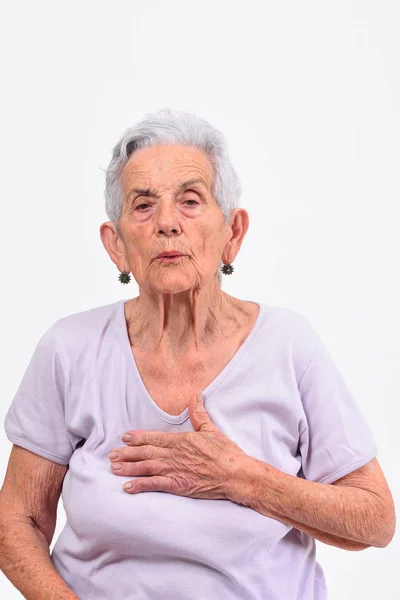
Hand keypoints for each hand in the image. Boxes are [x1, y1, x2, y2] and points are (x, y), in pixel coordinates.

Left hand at [108, 391, 250, 500]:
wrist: (235, 473)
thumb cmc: (226, 452)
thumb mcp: (211, 429)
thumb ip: (199, 413)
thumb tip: (196, 395)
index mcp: (182, 440)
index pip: (155, 437)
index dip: (138, 437)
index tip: (125, 436)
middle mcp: (175, 454)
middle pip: (146, 452)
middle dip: (127, 453)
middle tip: (112, 454)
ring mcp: (175, 470)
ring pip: (147, 467)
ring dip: (129, 468)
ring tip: (114, 468)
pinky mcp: (179, 486)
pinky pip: (156, 485)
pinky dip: (140, 486)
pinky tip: (128, 487)